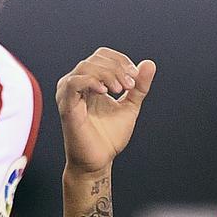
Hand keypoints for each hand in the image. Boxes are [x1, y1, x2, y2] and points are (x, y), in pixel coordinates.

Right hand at [55, 48, 156, 173]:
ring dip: (108, 74)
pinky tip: (106, 92)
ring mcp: (68, 93)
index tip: (135, 77)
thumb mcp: (130, 106)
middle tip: (130, 85)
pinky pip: (74, 83)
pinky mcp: (66, 105)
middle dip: (117, 68)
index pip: (102, 55)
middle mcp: (75, 83)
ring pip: (85, 67)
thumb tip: (149, 63)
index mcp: (89, 81)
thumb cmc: (109, 136)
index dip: (121, 60)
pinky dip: (92, 82)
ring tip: (119, 90)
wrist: (99, 161)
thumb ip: (139, 87)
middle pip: (96, 58)